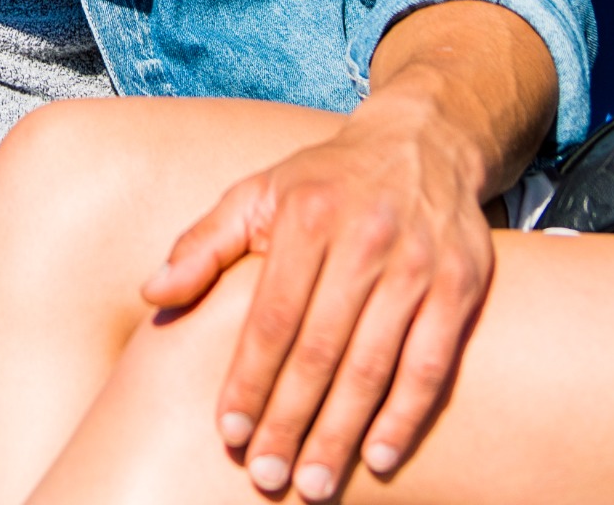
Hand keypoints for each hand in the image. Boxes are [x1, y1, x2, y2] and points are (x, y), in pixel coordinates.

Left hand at [144, 94, 499, 497]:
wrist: (422, 142)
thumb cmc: (325, 182)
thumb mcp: (257, 194)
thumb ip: (203, 245)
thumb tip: (152, 293)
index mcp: (307, 216)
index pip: (272, 315)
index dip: (249, 378)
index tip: (230, 432)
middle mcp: (365, 237)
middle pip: (321, 349)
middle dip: (290, 420)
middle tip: (267, 476)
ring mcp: (418, 262)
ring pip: (376, 364)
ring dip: (343, 432)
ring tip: (313, 483)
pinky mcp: (461, 283)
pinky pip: (431, 363)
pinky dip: (406, 415)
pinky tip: (378, 456)